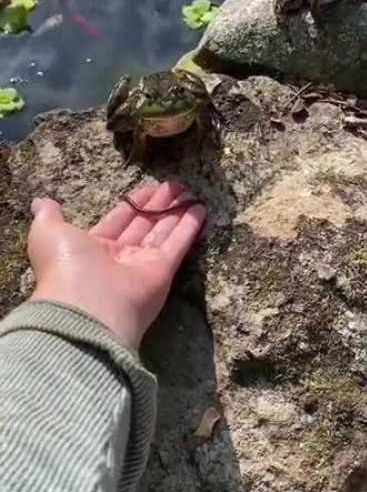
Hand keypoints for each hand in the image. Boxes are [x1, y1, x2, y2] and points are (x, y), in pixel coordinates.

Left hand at [28, 181, 205, 348]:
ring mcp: (141, 266)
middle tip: (174, 186)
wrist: (87, 306)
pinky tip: (200, 208)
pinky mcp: (162, 272)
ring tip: (189, 191)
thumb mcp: (47, 232)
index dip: (133, 204)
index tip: (150, 188)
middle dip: (158, 205)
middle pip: (143, 225)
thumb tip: (40, 201)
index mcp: (92, 248)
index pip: (118, 220)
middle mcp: (118, 257)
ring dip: (176, 212)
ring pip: (162, 233)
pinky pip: (177, 245)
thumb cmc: (66, 265)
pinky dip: (189, 227)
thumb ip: (49, 215)